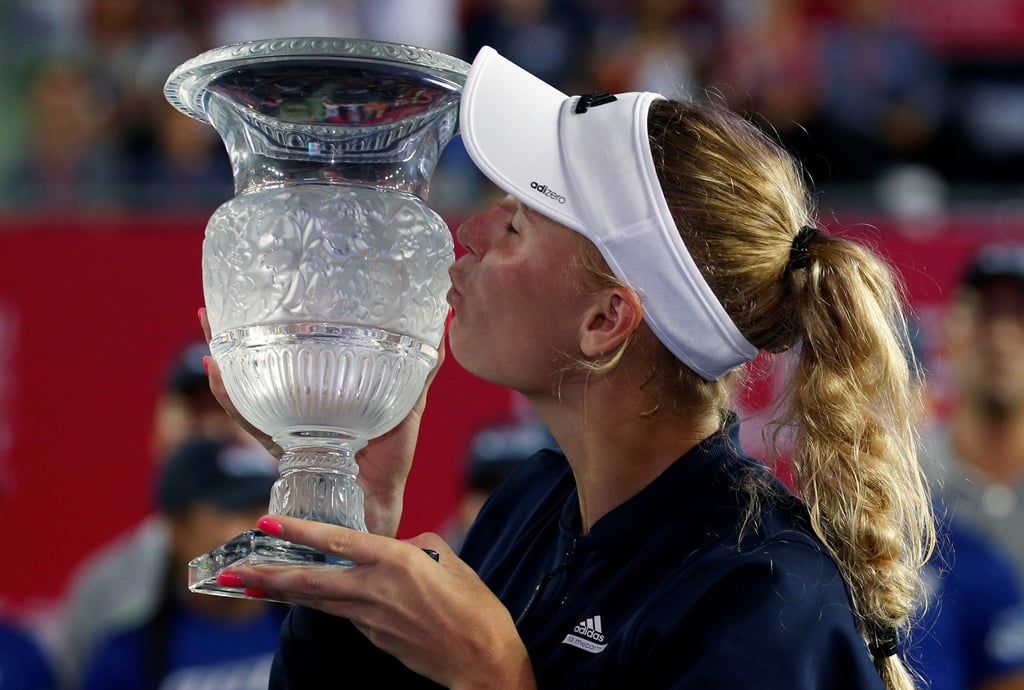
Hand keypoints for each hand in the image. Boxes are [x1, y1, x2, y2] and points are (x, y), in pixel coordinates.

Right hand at [197, 307, 446, 536]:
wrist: (377, 506)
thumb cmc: (390, 460)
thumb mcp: (405, 408)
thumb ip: (417, 376)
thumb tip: (436, 334)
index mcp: (321, 396)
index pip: (293, 356)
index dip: (274, 329)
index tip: (260, 295)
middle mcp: (294, 408)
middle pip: (256, 366)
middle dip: (233, 336)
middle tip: (213, 308)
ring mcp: (282, 426)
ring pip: (243, 386)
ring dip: (222, 355)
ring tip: (209, 324)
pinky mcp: (278, 447)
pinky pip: (249, 418)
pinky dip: (230, 395)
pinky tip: (216, 369)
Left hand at [220, 517, 535, 688]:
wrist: (483, 661)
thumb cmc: (475, 608)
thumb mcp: (449, 560)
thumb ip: (414, 546)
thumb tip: (396, 547)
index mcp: (396, 562)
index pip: (336, 543)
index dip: (298, 533)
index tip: (265, 524)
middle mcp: (376, 590)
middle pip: (309, 583)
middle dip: (266, 577)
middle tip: (231, 572)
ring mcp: (371, 619)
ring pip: (318, 601)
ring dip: (282, 593)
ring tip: (251, 585)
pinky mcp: (374, 638)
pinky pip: (344, 613)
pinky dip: (324, 603)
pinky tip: (311, 596)